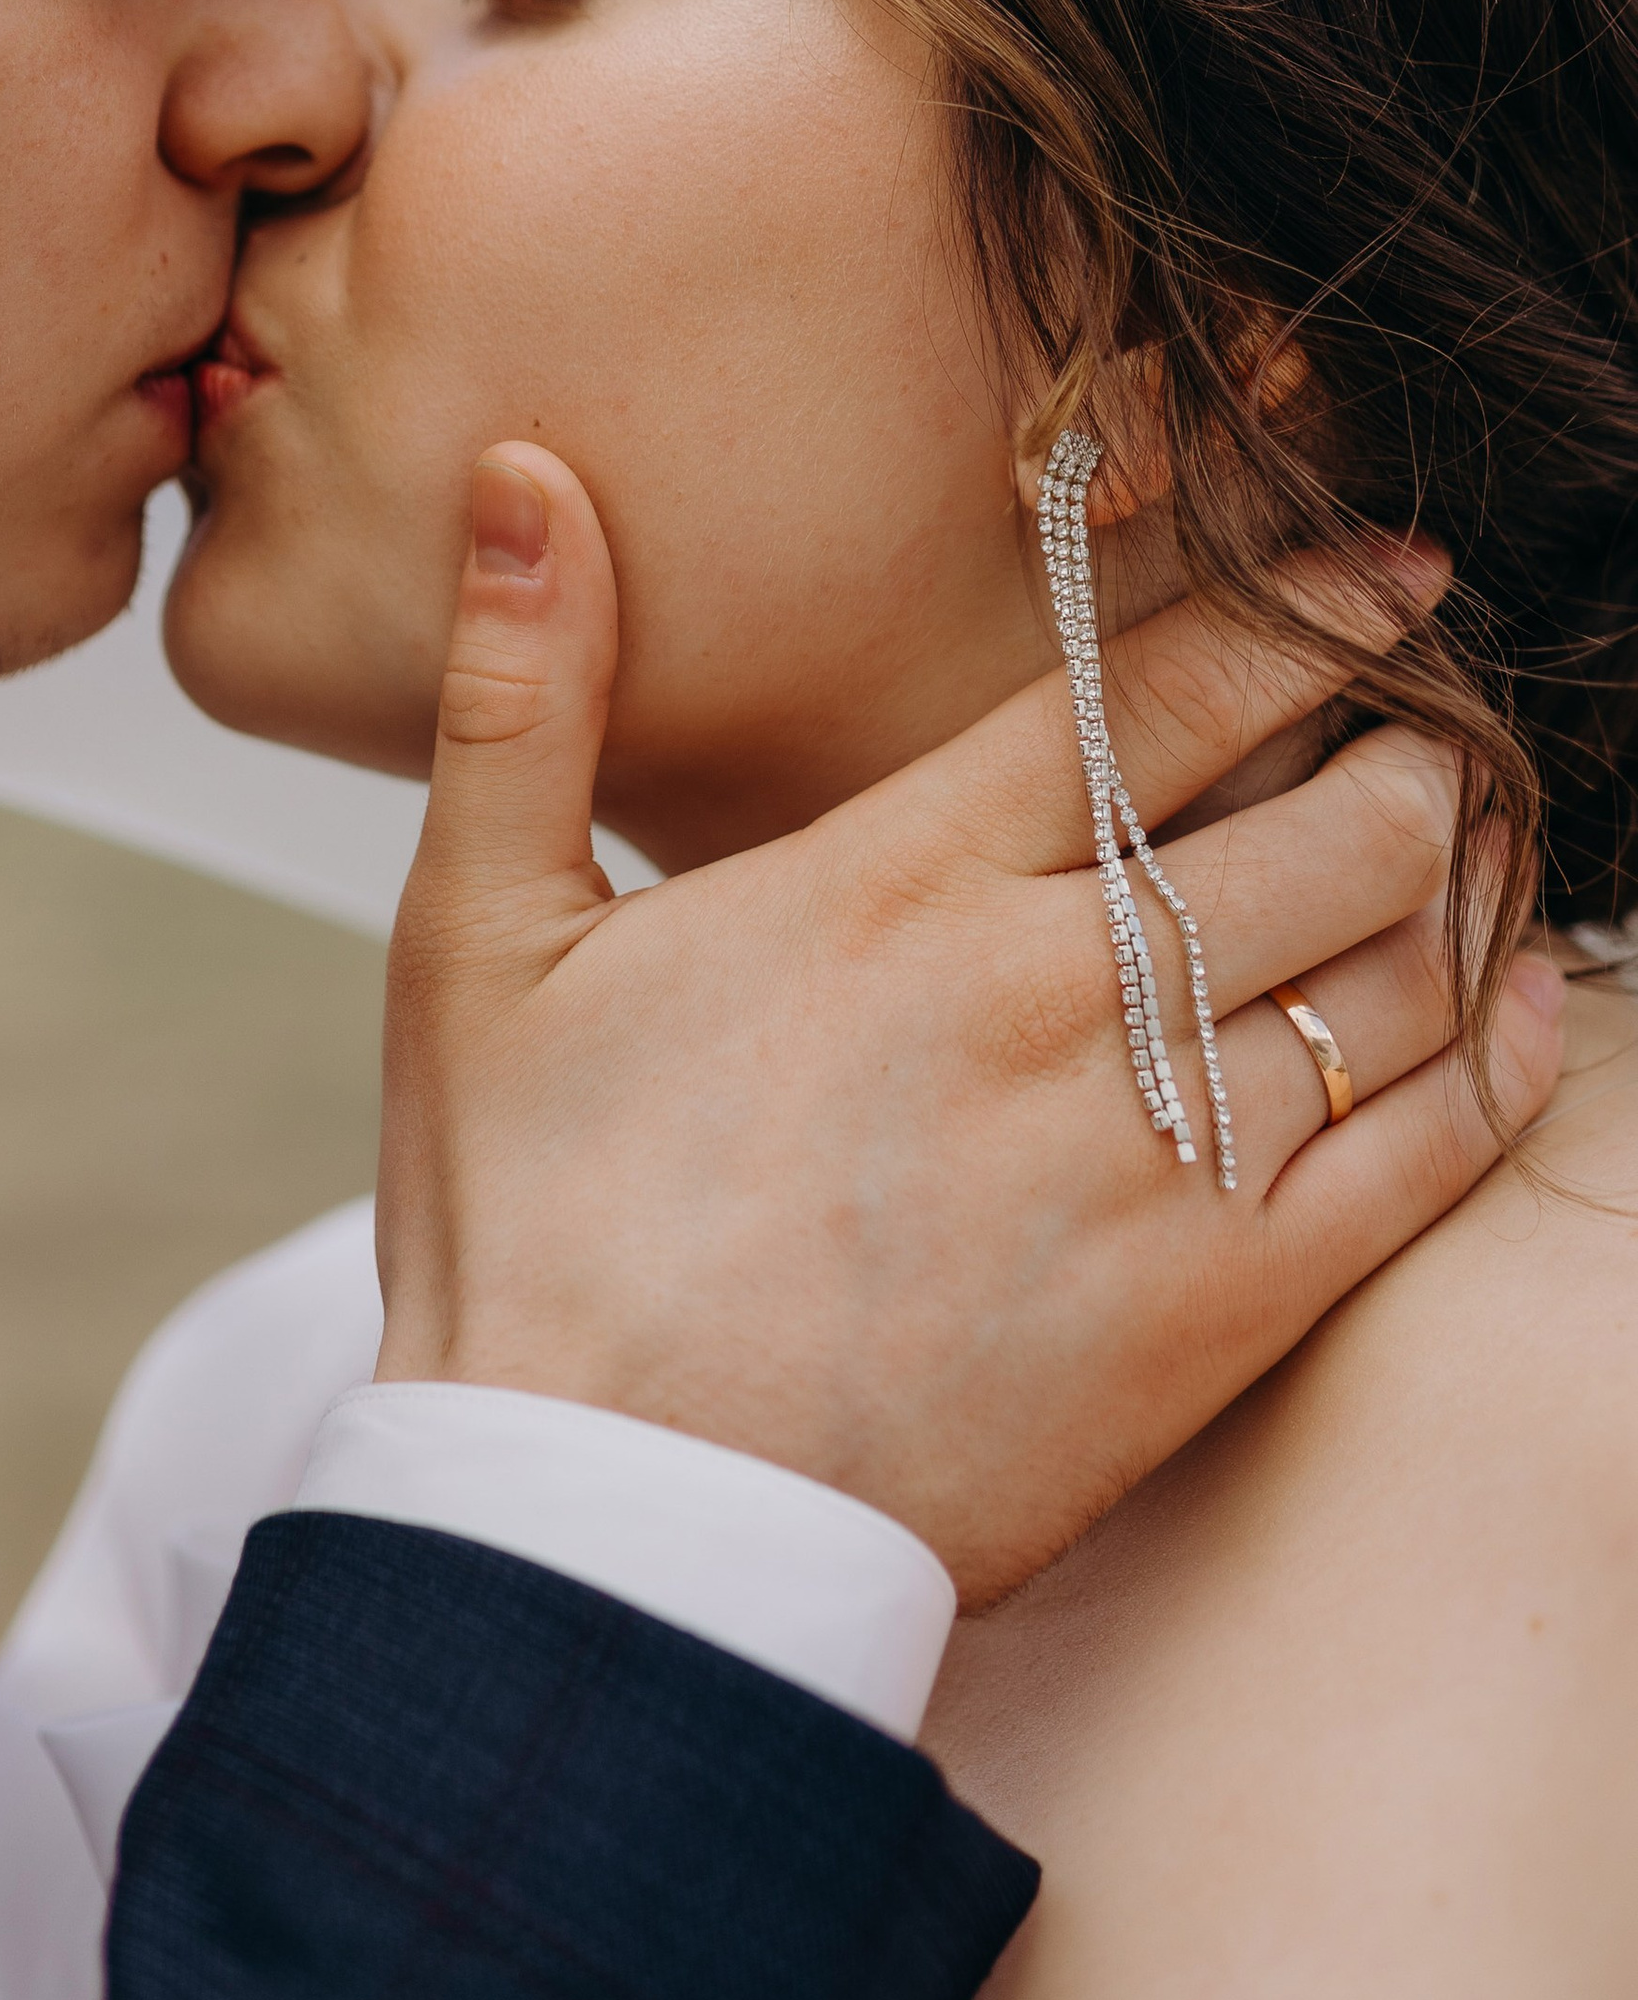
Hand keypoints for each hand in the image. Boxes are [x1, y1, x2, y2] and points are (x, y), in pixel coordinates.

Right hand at [375, 445, 1563, 1609]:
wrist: (607, 1525)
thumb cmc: (528, 1227)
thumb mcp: (480, 935)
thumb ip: (527, 689)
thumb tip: (521, 474)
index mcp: (894, 880)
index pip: (1157, 697)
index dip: (1303, 614)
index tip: (1387, 567)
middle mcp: (1048, 993)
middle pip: (1328, 820)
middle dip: (1416, 749)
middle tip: (1438, 722)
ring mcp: (1148, 1154)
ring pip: (1391, 969)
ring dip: (1468, 880)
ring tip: (1484, 839)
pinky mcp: (1210, 1312)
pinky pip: (1416, 1154)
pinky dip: (1494, 1061)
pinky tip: (1520, 1006)